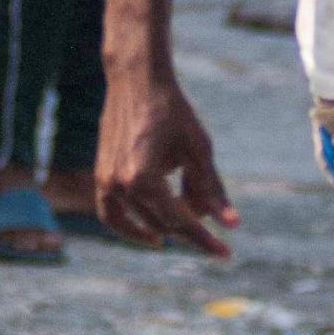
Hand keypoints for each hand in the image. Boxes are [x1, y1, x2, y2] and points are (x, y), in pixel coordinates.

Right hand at [96, 69, 236, 256]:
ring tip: (190, 228)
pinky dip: (130, 227)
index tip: (226, 254)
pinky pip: (112, 215)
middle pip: (161, 224)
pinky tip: (153, 233)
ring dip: (166, 228)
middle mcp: (119, 185)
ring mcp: (105, 181)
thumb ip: (212, 190)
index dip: (205, 239)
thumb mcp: (198, 149)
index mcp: (143, 179)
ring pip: (140, 222)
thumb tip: (232, 226)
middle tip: (217, 236)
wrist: (136, 80)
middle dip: (191, 231)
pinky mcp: (101, 175)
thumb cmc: (171, 110)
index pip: (179, 222)